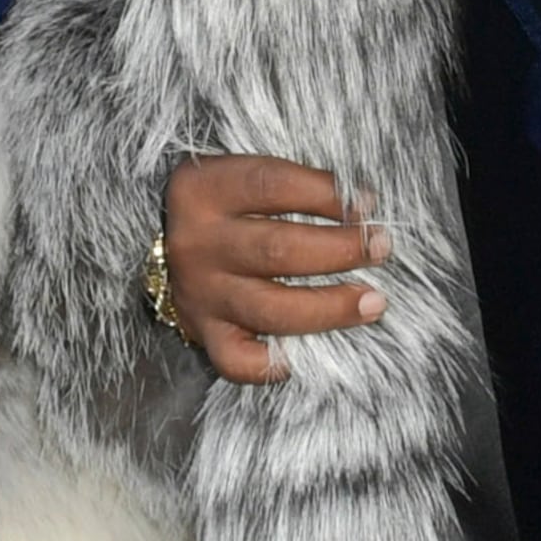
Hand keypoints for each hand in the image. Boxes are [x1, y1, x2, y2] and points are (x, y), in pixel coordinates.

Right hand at [161, 153, 391, 384]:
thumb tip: (361, 204)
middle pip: (277, 249)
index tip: (368, 202)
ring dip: (331, 307)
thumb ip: (288, 184)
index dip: (325, 193)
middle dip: (341, 250)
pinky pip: (241, 361)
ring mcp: (200, 294)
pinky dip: (277, 363)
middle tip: (381, 247)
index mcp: (202, 190)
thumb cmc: (224, 206)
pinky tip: (309, 352)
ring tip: (374, 301)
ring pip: (272, 309)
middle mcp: (196, 243)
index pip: (272, 185)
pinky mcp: (204, 334)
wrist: (160, 244)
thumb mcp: (237, 176)